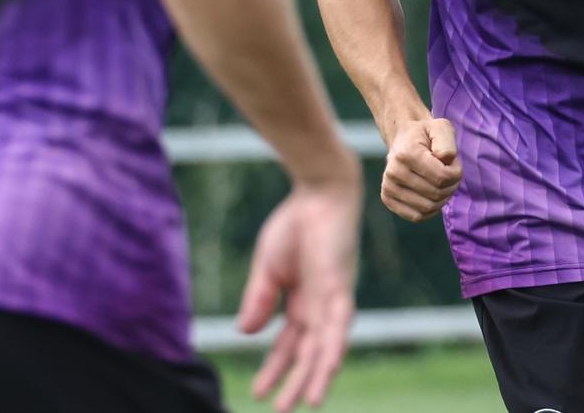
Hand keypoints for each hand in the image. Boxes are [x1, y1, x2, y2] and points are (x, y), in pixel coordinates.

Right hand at [237, 179, 360, 411]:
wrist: (318, 192)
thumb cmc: (294, 225)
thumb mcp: (267, 268)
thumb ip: (258, 300)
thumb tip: (244, 334)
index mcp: (302, 304)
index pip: (288, 347)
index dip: (273, 370)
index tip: (256, 394)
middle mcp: (321, 309)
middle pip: (308, 355)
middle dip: (295, 384)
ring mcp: (332, 301)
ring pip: (327, 349)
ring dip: (317, 377)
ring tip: (308, 405)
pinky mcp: (340, 289)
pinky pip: (338, 326)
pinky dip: (333, 349)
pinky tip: (327, 371)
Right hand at [379, 117, 461, 222]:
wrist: (403, 139)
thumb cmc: (426, 135)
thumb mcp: (441, 128)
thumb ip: (447, 141)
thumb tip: (444, 159)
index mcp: (406, 153)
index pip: (442, 177)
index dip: (456, 172)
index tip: (453, 162)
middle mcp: (393, 171)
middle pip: (436, 194)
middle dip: (450, 186)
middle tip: (448, 172)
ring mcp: (388, 187)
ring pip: (428, 208)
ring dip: (442, 198)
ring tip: (440, 182)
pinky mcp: (388, 199)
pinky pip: (417, 216)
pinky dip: (430, 210)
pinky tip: (431, 194)